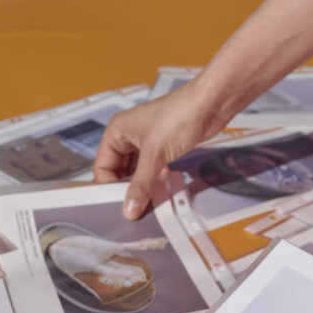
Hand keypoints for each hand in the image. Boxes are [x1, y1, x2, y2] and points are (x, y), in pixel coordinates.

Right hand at [93, 81, 226, 218]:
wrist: (210, 105)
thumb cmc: (180, 113)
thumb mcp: (154, 154)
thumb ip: (141, 184)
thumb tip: (130, 207)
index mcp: (117, 130)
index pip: (102, 165)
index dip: (108, 185)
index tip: (118, 202)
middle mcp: (129, 135)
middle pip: (118, 169)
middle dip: (126, 186)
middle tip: (134, 204)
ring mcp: (146, 140)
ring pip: (135, 170)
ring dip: (141, 183)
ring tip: (147, 196)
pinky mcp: (162, 146)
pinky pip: (151, 167)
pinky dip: (154, 178)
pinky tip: (160, 184)